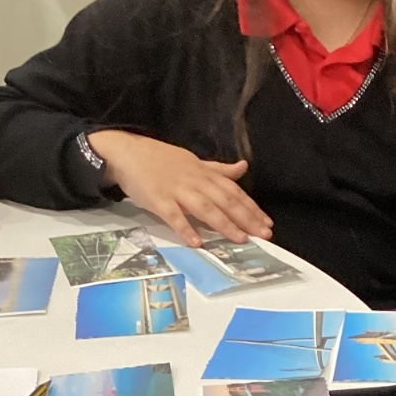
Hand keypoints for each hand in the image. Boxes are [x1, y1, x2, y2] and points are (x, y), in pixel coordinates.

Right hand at [86, 130, 272, 246]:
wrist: (128, 152)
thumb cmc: (161, 160)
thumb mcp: (194, 162)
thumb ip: (219, 170)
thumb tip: (243, 168)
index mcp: (204, 173)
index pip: (233, 191)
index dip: (251, 207)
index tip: (267, 223)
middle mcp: (195, 181)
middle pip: (225, 200)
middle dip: (246, 218)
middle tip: (263, 235)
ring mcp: (176, 190)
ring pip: (205, 208)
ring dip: (223, 224)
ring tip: (240, 239)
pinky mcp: (158, 199)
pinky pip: (173, 216)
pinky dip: (186, 228)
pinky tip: (197, 243)